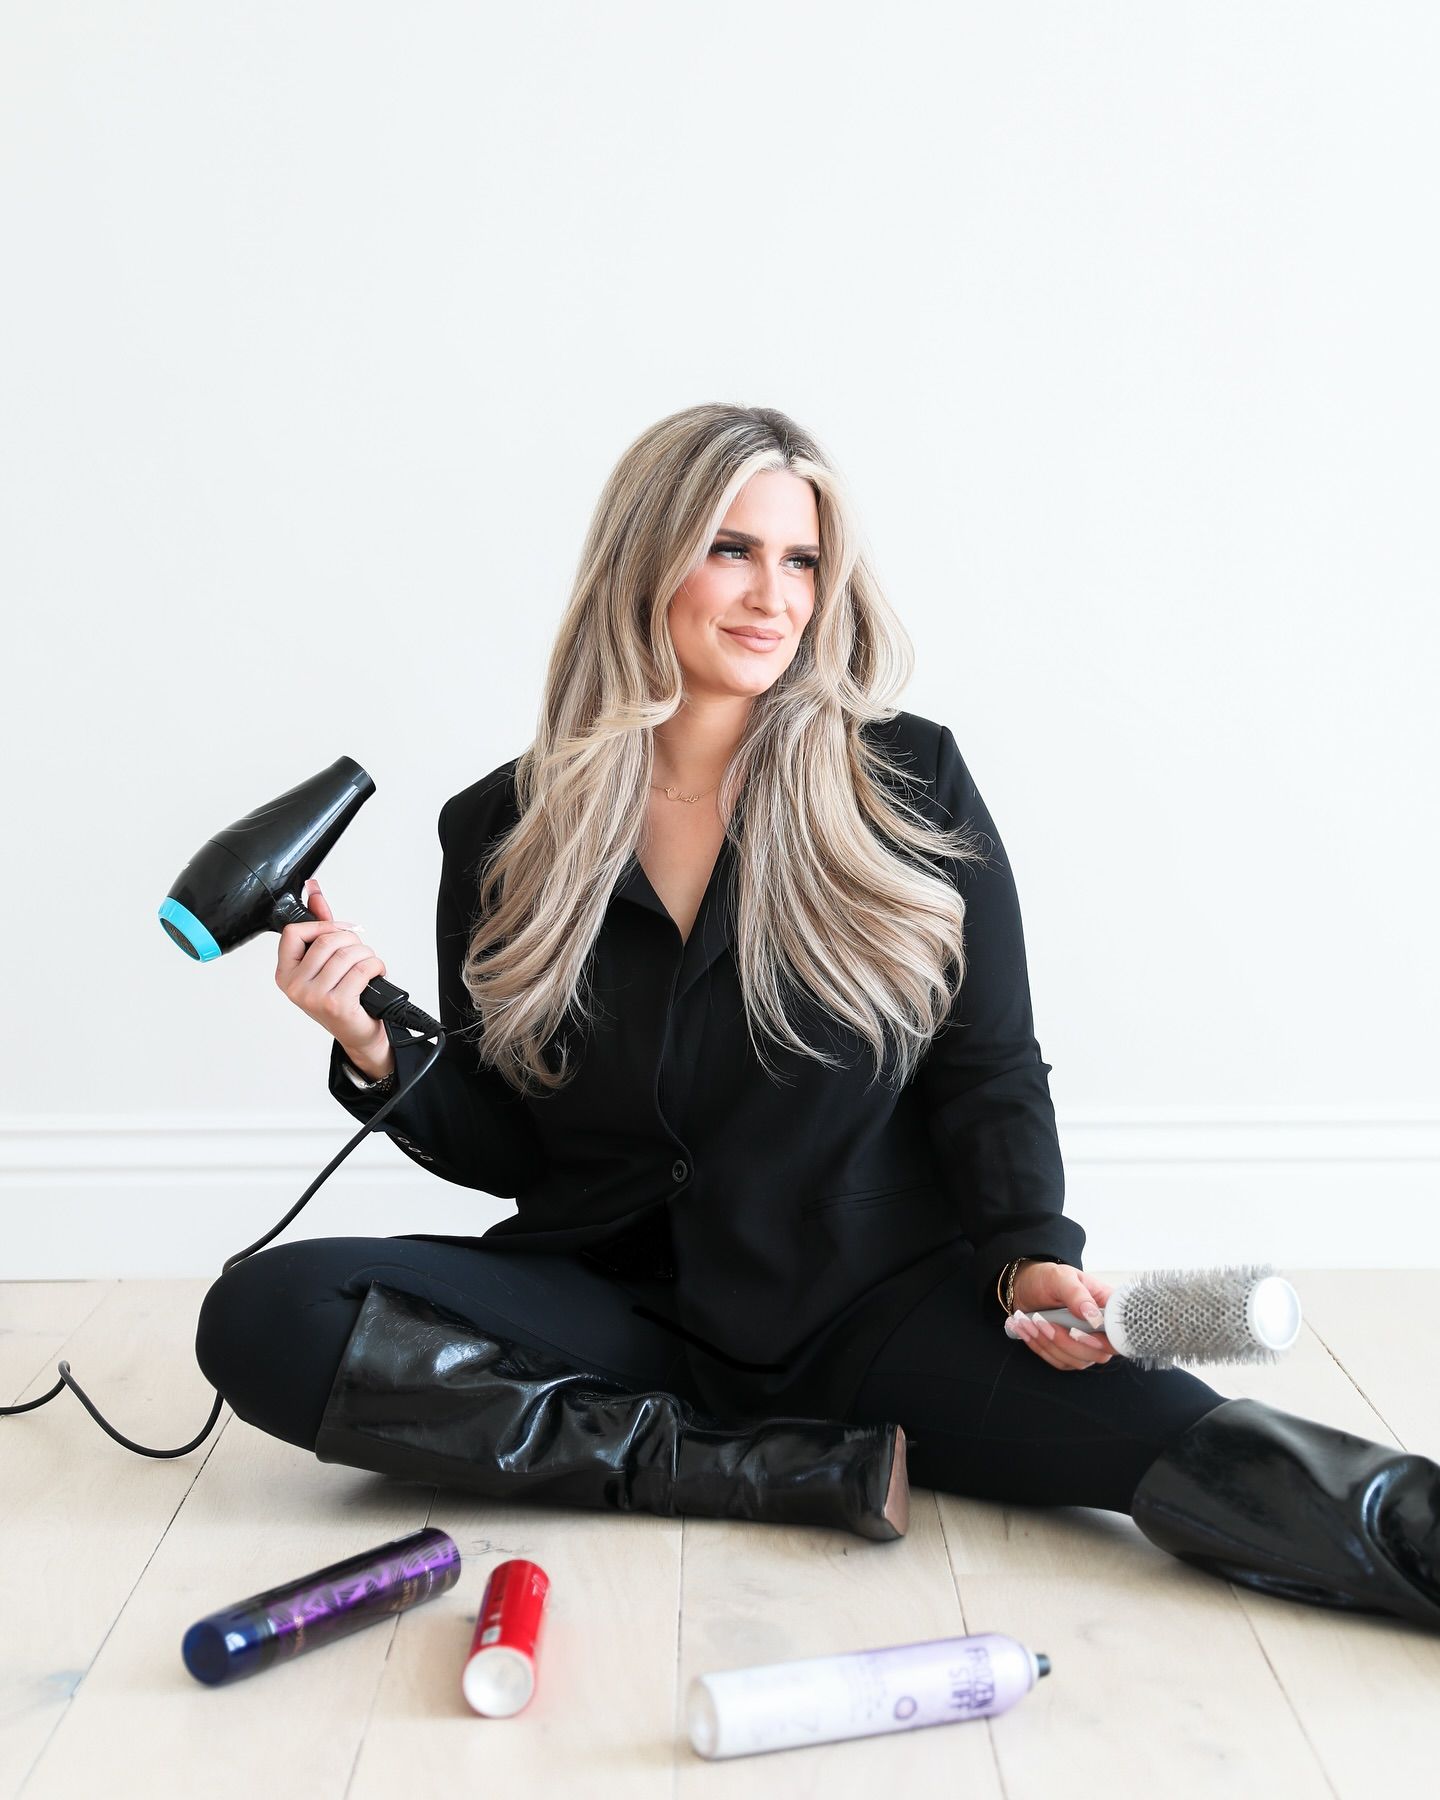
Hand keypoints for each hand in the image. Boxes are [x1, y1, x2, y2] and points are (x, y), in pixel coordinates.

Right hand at [275, 878, 393, 1075]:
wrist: (359, 1034)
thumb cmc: (342, 997)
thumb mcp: (326, 961)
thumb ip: (319, 924)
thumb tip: (313, 890)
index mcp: (286, 973)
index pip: (294, 932)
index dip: (322, 925)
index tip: (338, 930)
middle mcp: (295, 986)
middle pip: (327, 940)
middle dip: (352, 941)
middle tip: (359, 954)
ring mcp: (313, 997)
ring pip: (347, 953)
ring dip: (367, 955)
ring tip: (368, 966)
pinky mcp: (336, 1004)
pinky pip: (362, 969)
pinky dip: (376, 967)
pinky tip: (375, 975)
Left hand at [1004, 1260, 1115, 1369]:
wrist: (1027, 1287)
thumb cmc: (1048, 1278)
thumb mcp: (1061, 1278)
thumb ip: (1077, 1294)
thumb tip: (1093, 1316)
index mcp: (1108, 1308)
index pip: (1119, 1335)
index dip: (1103, 1341)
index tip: (1074, 1331)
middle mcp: (1102, 1330)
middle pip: (1098, 1354)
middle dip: (1066, 1341)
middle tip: (1041, 1321)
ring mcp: (1087, 1344)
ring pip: (1077, 1361)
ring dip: (1049, 1344)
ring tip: (1030, 1322)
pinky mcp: (1070, 1354)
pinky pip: (1060, 1362)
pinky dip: (1041, 1348)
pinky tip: (1027, 1330)